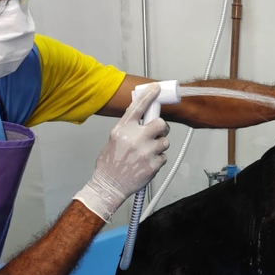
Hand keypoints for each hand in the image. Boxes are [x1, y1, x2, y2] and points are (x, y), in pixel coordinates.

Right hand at [74, 83, 169, 221]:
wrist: (109, 185)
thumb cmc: (110, 163)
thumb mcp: (114, 139)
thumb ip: (128, 128)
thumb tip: (143, 118)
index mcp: (123, 129)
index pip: (138, 107)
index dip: (149, 96)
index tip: (157, 88)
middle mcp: (135, 138)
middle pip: (160, 124)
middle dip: (161, 128)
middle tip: (157, 133)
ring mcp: (145, 151)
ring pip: (164, 141)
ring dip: (159, 146)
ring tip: (146, 153)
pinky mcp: (153, 164)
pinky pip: (163, 156)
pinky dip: (158, 160)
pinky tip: (146, 163)